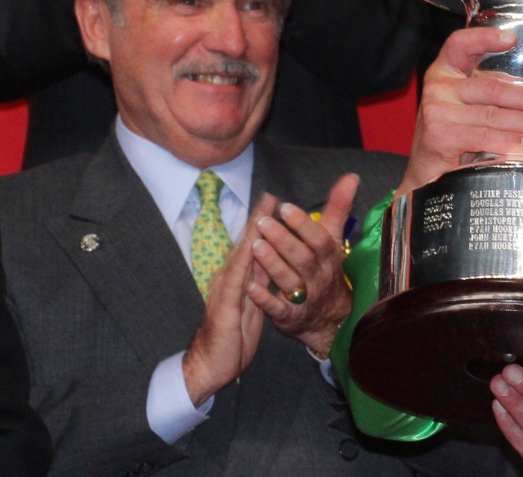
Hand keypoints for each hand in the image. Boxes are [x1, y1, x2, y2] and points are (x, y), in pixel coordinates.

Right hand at [181, 217, 264, 406]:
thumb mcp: (250, 304)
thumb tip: (269, 259)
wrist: (209, 366)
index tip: (274, 202)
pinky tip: (252, 250)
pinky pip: (236, 283)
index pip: (251, 248)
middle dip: (258, 221)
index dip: (261, 225)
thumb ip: (257, 281)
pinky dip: (244, 264)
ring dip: (251, 236)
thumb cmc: (233, 336)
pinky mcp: (226, 308)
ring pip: (240, 259)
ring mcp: (225, 293)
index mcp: (237, 280)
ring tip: (263, 214)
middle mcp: (228, 281)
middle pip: (245, 246)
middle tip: (270, 196)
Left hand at [246, 174, 361, 356]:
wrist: (331, 318)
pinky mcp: (290, 316)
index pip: (319, 239)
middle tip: (263, 223)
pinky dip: (264, 299)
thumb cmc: (326, 269)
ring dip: (272, 264)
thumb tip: (351, 176)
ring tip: (254, 245)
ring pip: (289, 281)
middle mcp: (319, 277)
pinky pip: (278, 309)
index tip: (285, 208)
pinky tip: (249, 286)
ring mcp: (305, 298)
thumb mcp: (334, 238)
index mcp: (329, 256)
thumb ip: (338, 208)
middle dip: (283, 241)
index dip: (303, 225)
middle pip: (303, 259)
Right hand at [402, 27, 522, 192]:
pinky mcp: (438, 135)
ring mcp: (435, 110)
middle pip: (492, 86)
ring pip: (493, 114)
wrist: (426, 177)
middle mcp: (437, 86)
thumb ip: (494, 97)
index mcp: (444, 72)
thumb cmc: (454, 141)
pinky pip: (484, 136)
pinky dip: (509, 142)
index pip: (460, 45)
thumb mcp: (471, 109)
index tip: (512, 39)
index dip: (485, 38)